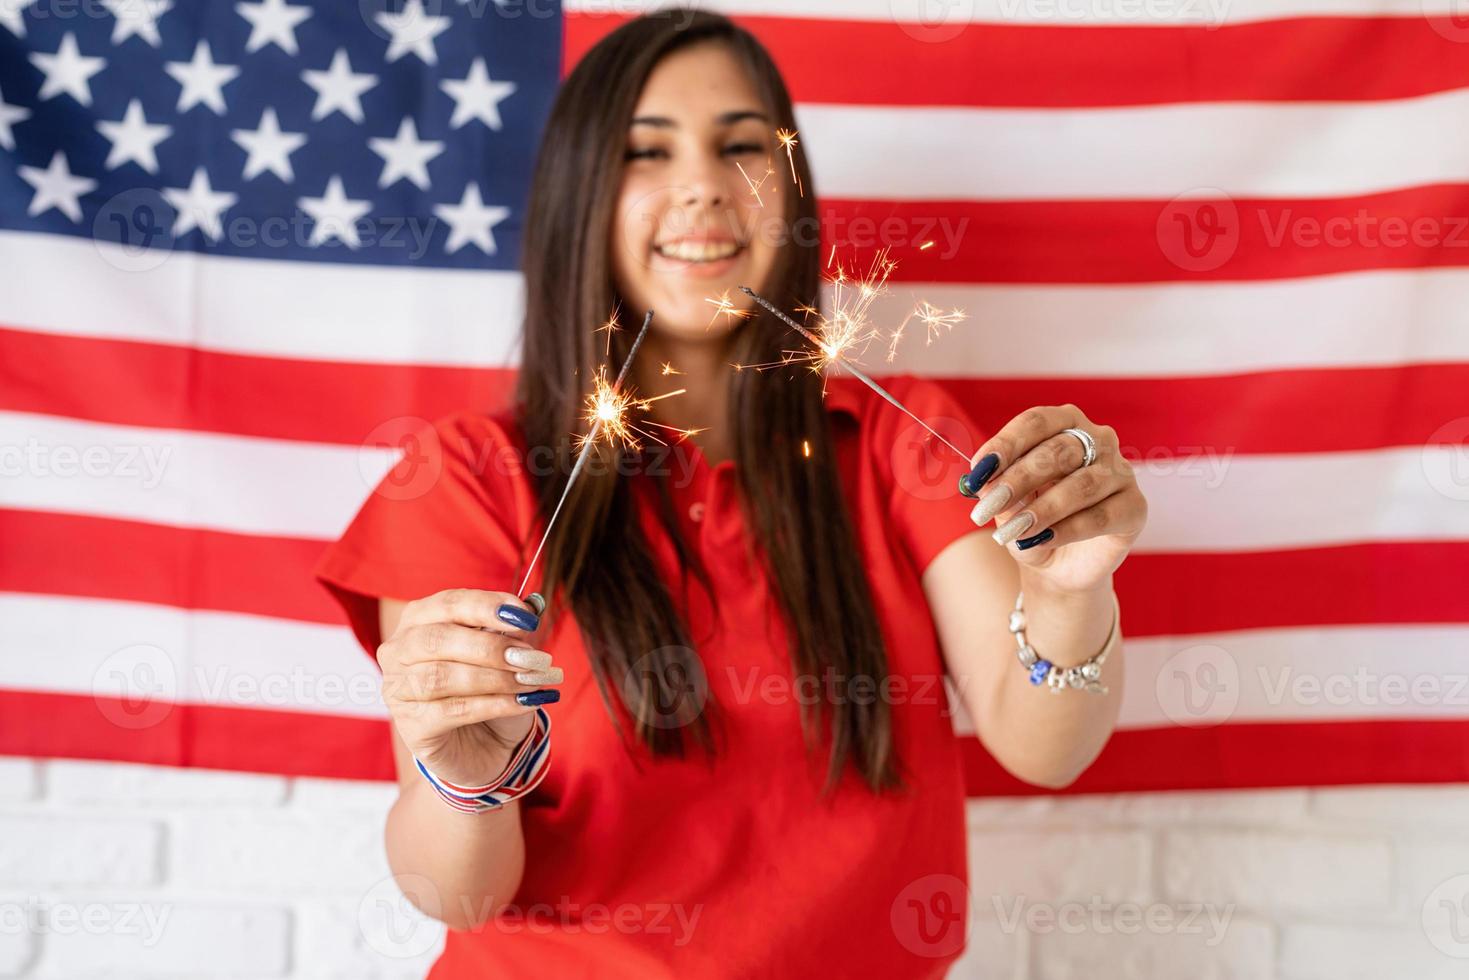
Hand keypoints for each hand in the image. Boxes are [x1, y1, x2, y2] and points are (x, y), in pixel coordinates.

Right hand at [376, 589, 562, 787]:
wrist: (487, 746)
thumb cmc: (491, 688)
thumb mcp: (505, 654)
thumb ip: (510, 631)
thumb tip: (527, 613)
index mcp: (420, 619)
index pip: (449, 603)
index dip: (487, 607)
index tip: (526, 617)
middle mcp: (400, 650)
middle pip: (437, 639)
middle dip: (489, 646)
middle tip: (529, 657)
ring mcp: (399, 690)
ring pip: (442, 676)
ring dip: (494, 677)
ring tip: (529, 682)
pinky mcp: (411, 727)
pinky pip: (453, 710)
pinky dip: (494, 704)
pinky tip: (522, 703)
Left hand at [960, 404, 1146, 594]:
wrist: (1059, 565)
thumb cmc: (1032, 521)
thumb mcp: (1008, 505)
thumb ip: (1000, 490)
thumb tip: (986, 485)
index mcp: (1064, 424)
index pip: (1036, 422)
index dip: (1005, 445)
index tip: (977, 473)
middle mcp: (1098, 440)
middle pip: (1058, 451)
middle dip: (1017, 480)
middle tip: (986, 507)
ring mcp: (1121, 472)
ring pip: (1082, 485)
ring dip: (1042, 509)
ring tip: (1013, 531)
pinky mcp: (1135, 507)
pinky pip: (1101, 516)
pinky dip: (1068, 529)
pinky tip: (1040, 540)